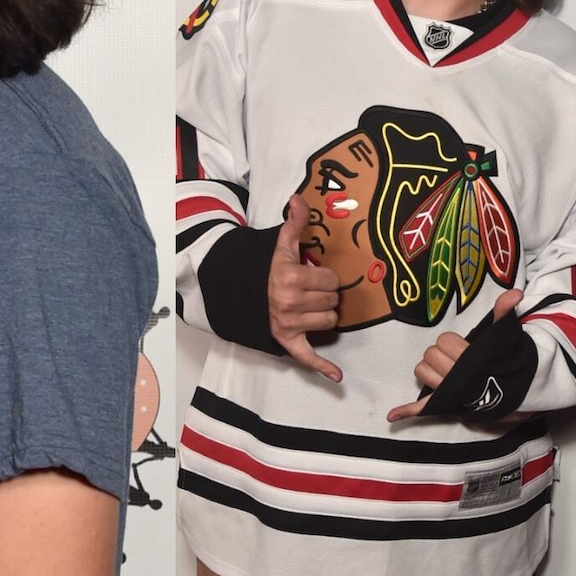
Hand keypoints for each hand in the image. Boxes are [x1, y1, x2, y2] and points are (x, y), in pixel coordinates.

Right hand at [268, 194, 341, 380]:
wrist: (238, 291)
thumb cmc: (265, 268)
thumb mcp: (279, 243)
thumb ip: (294, 222)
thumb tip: (299, 199)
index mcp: (292, 276)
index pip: (333, 281)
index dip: (326, 277)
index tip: (313, 275)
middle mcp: (290, 301)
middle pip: (333, 302)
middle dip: (325, 295)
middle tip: (310, 290)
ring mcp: (288, 323)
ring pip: (329, 322)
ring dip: (324, 314)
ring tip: (308, 306)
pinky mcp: (286, 341)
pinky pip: (307, 357)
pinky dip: (322, 367)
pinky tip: (337, 376)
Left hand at [388, 288, 523, 420]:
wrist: (518, 392)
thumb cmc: (507, 363)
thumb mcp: (506, 336)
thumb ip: (504, 313)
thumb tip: (515, 292)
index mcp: (468, 359)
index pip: (444, 341)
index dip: (451, 342)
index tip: (465, 348)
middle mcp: (455, 377)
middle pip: (429, 355)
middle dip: (440, 353)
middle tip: (457, 359)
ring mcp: (448, 392)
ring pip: (422, 373)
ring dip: (429, 370)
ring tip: (445, 371)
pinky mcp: (444, 404)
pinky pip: (423, 408)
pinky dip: (406, 412)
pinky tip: (391, 416)